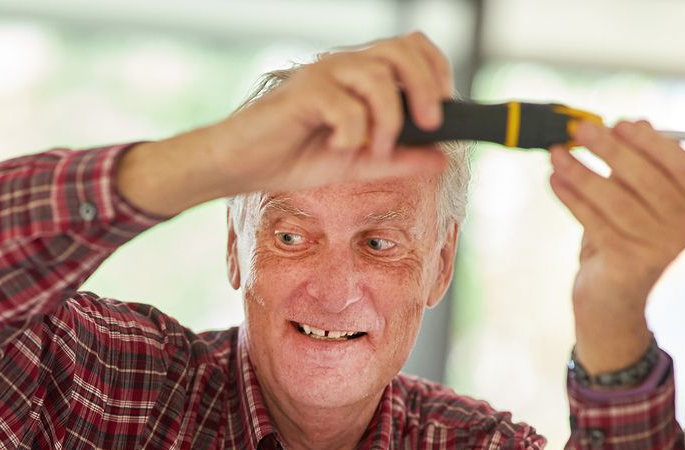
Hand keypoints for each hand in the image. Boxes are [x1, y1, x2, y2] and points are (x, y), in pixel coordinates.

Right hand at [211, 34, 453, 193]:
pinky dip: (353, 133)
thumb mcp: (358, 163)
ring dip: (388, 118)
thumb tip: (443, 158)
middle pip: (401, 50)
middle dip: (425, 88)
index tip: (443, 108)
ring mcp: (323, 75)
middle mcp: (344, 66)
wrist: (241, 165)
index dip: (436, 70)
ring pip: (377, 76)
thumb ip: (399, 158)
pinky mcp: (302, 93)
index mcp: (361, 75)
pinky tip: (337, 147)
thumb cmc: (293, 157)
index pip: (411, 48)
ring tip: (376, 149)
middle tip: (428, 125)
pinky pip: (345, 105)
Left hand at [549, 120, 684, 371]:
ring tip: (556, 154)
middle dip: (609, 149)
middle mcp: (681, 227)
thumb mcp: (632, 199)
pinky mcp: (628, 263)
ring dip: (582, 172)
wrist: (610, 301)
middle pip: (645, 178)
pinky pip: (594, 222)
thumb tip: (639, 121)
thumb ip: (637, 164)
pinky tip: (554, 181)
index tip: (619, 122)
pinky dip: (571, 198)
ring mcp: (656, 248)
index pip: (679, 163)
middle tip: (580, 129)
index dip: (649, 140)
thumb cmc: (622, 243)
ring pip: (615, 199)